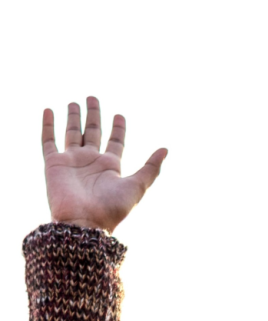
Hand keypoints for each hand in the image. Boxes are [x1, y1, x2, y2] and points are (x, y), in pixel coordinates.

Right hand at [42, 98, 166, 233]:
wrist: (84, 222)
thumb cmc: (112, 208)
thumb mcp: (137, 187)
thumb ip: (151, 168)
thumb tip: (166, 149)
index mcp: (111, 166)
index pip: (115, 142)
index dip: (118, 128)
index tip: (120, 115)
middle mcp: (91, 161)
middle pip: (93, 132)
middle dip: (94, 116)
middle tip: (93, 98)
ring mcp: (72, 161)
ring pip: (72, 133)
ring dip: (74, 117)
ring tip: (75, 102)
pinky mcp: (54, 163)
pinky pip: (48, 140)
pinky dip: (48, 125)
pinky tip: (49, 110)